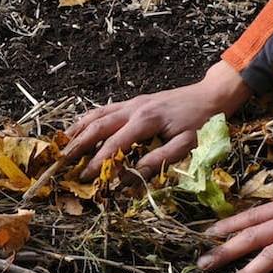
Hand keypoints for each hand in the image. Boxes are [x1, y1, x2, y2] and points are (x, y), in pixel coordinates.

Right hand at [64, 60, 249, 180]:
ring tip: (61, 143)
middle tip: (61, 161)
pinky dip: (88, 118)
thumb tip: (132, 176)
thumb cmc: (202, 122)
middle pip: (97, 126)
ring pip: (97, 115)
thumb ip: (158, 160)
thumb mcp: (187, 145)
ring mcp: (132, 103)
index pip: (114, 144)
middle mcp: (133, 109)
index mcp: (146, 121)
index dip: (97, 162)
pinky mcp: (134, 101)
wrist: (212, 94)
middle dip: (77, 144)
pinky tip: (79, 126)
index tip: (84, 178)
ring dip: (77, 129)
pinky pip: (105, 109)